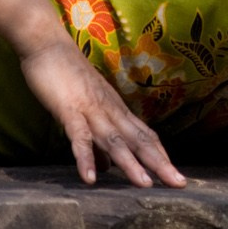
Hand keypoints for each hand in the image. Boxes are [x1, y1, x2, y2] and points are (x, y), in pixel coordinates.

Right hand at [16, 37, 185, 187]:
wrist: (47, 43)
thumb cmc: (66, 75)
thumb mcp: (86, 109)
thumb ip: (99, 138)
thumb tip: (108, 167)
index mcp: (116, 110)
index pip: (145, 136)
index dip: (161, 156)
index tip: (176, 176)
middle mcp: (110, 110)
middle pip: (139, 140)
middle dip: (159, 163)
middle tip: (180, 184)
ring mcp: (90, 110)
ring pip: (115, 140)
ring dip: (130, 164)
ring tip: (145, 185)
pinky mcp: (68, 110)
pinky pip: (79, 137)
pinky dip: (85, 157)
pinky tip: (90, 178)